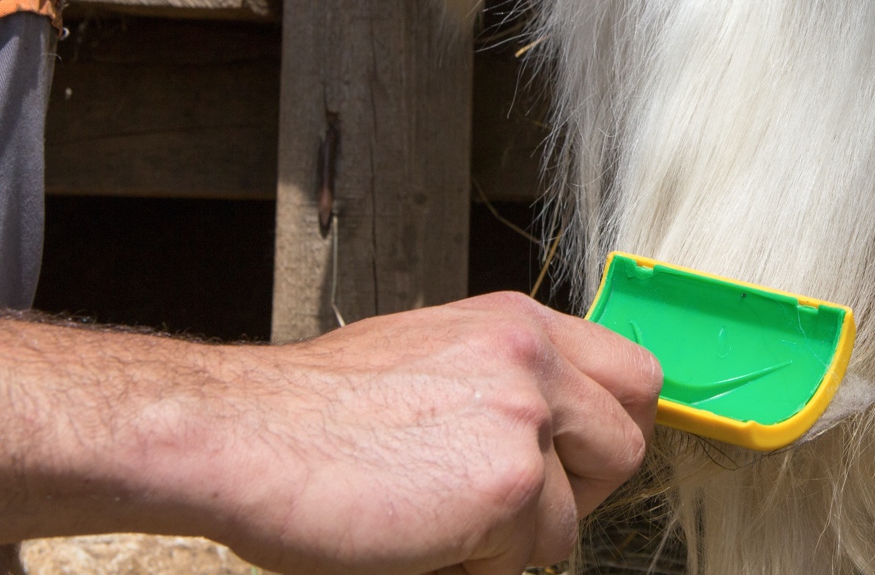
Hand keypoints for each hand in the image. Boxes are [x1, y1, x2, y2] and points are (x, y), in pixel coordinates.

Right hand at [0, 293, 658, 574]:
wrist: (241, 434)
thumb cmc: (312, 415)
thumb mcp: (428, 360)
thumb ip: (500, 386)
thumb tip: (550, 446)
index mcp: (516, 323)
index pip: (633, 377)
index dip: (606, 434)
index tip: (570, 470)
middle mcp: (533, 356)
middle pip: (626, 445)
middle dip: (580, 494)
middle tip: (507, 514)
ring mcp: (525, 417)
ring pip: (572, 520)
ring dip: (512, 542)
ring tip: (434, 525)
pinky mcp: (509, 483)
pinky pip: (526, 558)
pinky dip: (474, 568)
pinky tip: (418, 542)